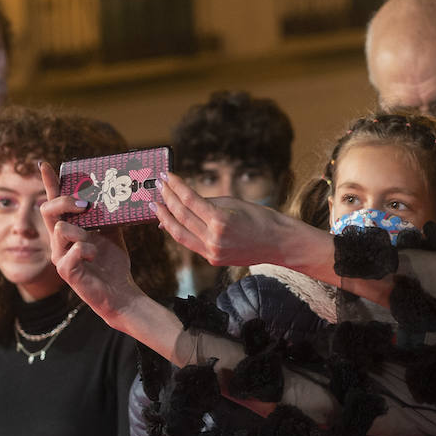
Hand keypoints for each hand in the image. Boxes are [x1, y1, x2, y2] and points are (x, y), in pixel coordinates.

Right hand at [40, 162, 145, 324]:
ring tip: (96, 244)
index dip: (50, 183)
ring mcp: (59, 256)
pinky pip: (73, 251)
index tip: (45, 164)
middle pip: (48, 210)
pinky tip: (94, 256)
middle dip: (64, 201)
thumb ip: (107, 214)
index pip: (54, 202)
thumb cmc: (112, 261)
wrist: (120, 290)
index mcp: (68, 228)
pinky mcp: (66, 271)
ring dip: (82, 232)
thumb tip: (115, 191)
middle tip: (85, 203)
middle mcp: (58, 241)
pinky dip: (87, 250)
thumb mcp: (111, 231)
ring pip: (59, 229)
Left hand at [154, 174, 312, 269]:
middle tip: (158, 187)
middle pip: (181, 216)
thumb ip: (206, 203)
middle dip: (166, 199)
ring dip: (165, 218)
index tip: (166, 176)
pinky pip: (190, 243)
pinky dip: (178, 231)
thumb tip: (181, 202)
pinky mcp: (212, 260)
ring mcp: (212, 252)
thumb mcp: (233, 203)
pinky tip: (170, 222)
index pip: (189, 200)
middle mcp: (214, 238)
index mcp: (220, 220)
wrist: (278, 243)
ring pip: (179, 234)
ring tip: (156, 206)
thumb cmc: (260, 218)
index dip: (175, 186)